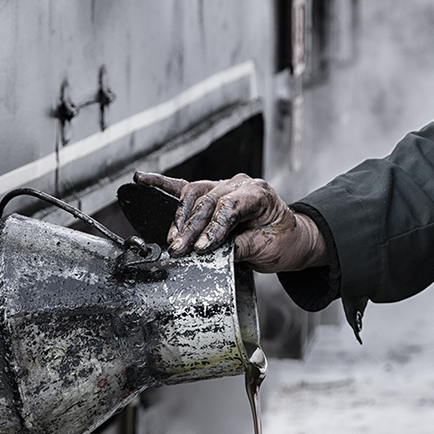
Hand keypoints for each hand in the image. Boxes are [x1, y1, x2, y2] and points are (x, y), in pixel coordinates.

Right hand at [132, 171, 331, 272]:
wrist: (290, 237)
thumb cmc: (282, 240)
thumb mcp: (267, 248)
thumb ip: (239, 248)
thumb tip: (211, 254)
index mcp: (258, 193)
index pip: (229, 206)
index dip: (212, 228)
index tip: (200, 249)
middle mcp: (240, 184)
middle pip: (208, 201)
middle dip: (191, 228)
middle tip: (178, 249)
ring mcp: (224, 185)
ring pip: (194, 194)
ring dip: (180, 218)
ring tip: (171, 238)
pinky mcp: (212, 192)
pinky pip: (184, 187)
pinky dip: (162, 183)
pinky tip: (142, 179)